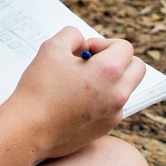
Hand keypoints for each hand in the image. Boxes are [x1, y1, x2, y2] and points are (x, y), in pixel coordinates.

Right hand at [2, 27, 145, 160]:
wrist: (28, 130)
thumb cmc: (39, 89)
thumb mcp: (52, 48)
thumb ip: (72, 35)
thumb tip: (83, 45)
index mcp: (109, 72)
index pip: (125, 47)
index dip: (103, 43)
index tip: (84, 52)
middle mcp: (118, 94)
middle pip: (137, 68)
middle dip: (118, 60)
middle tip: (91, 63)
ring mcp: (114, 114)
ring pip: (125, 88)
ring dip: (110, 80)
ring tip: (80, 83)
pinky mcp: (105, 129)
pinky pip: (113, 107)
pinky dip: (101, 99)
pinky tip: (75, 101)